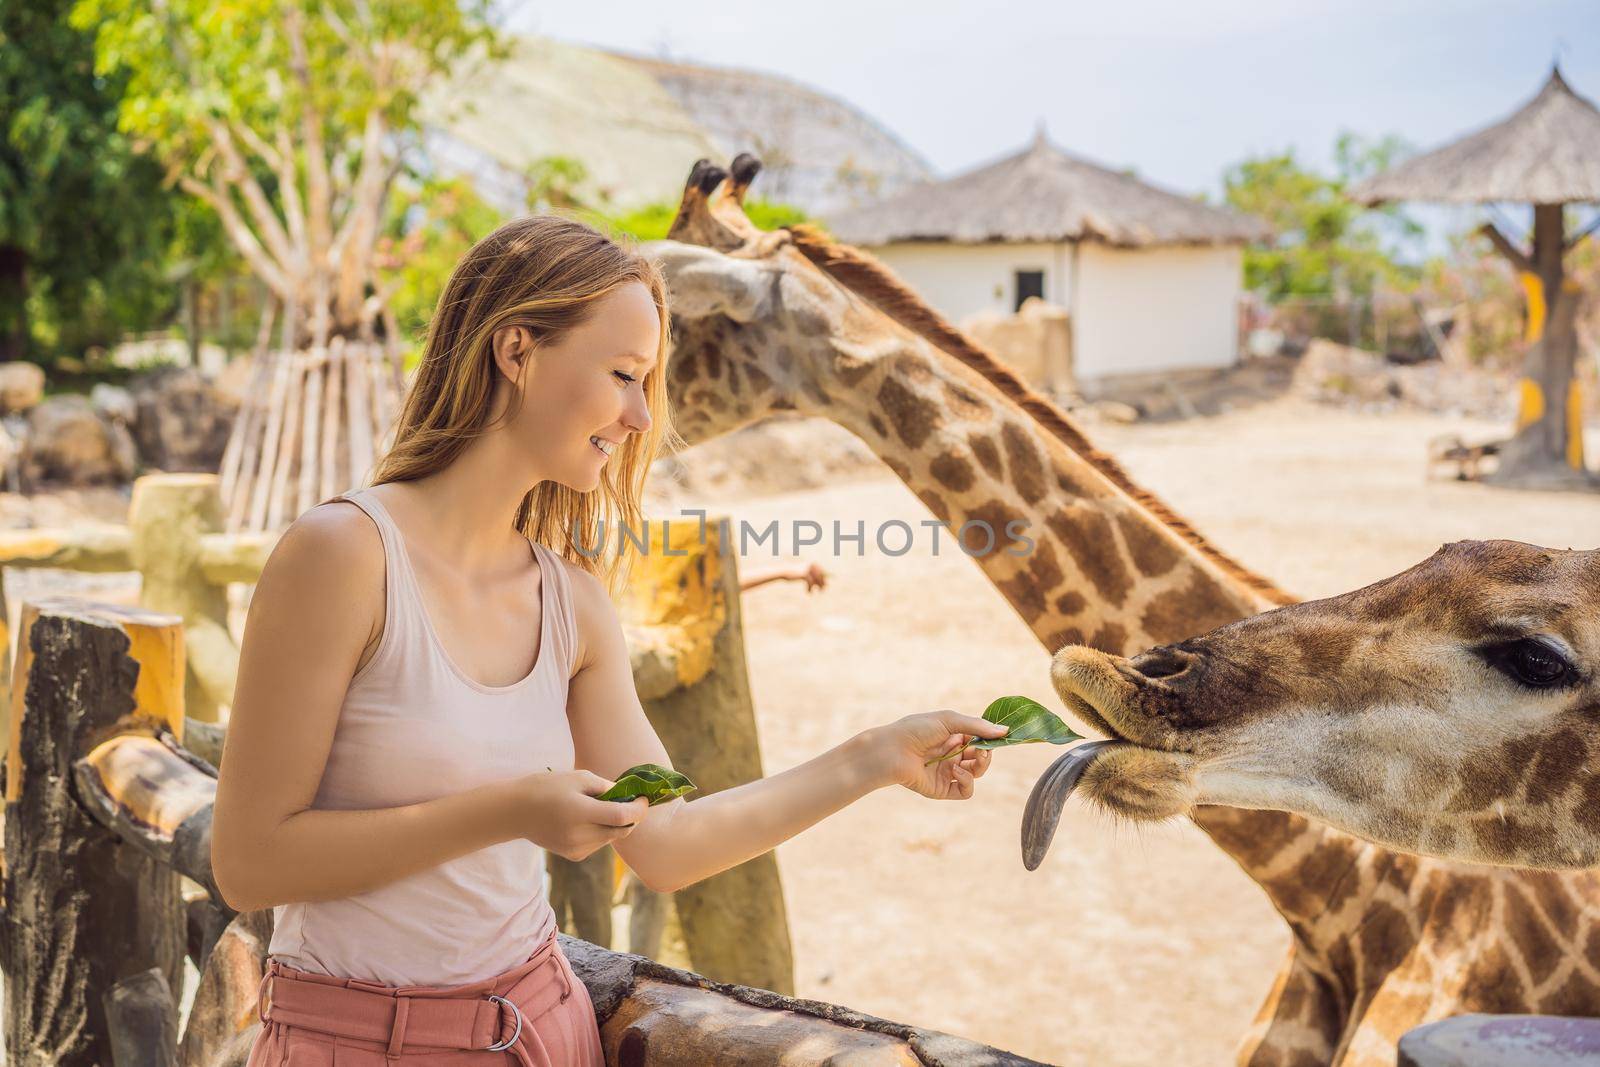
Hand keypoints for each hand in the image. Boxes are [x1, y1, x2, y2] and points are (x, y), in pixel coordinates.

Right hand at [508, 769, 649, 860]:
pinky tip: (589, 820)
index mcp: (581, 812)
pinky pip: (599, 844)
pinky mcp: (574, 855)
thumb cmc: (547, 788)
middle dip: (631, 817)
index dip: (639, 808)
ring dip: (616, 824)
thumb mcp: (577, 778)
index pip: (622, 816)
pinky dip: (602, 832)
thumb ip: (606, 788)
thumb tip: (627, 796)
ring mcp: (577, 848)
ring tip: (602, 808)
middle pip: (621, 830)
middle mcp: (580, 835)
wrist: (516, 812)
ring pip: (611, 838)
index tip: (644, 798)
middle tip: (630, 801)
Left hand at [867, 711, 1007, 799]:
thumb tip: (1005, 731)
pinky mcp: (941, 789)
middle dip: (987, 754)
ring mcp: (947, 772)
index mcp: (952, 736)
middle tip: (985, 749)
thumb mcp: (949, 720)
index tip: (1001, 736)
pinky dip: (966, 781)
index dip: (990, 739)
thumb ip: (977, 726)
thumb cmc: (916, 729)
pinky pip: (965, 790)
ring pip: (976, 774)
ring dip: (980, 766)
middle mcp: (951, 754)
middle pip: (981, 758)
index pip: (980, 740)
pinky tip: (956, 770)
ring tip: (975, 758)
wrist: (891, 749)